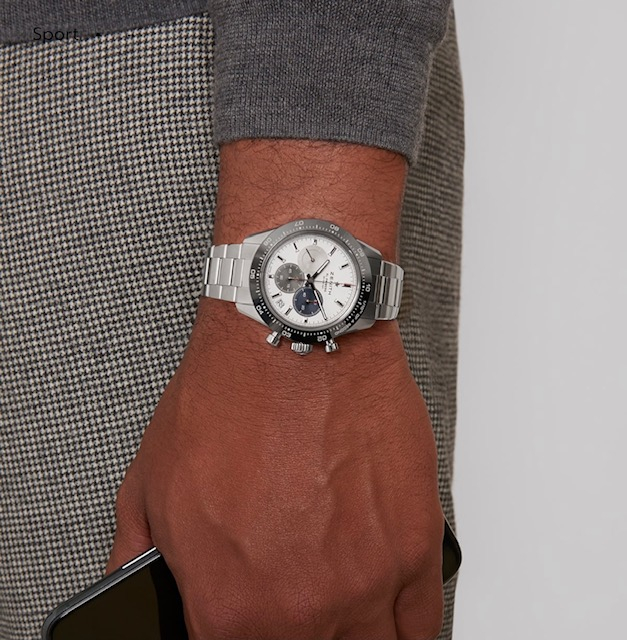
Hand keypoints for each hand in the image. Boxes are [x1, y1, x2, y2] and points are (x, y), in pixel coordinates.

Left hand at [106, 297, 444, 639]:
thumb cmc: (230, 398)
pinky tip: (383, 615)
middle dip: (295, 637)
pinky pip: (421, 625)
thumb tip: (134, 592)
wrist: (297, 341)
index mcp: (229, 605)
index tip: (252, 628)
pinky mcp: (414, 545)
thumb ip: (138, 560)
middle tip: (294, 615)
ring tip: (338, 620)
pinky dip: (401, 629)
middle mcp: (301, 607)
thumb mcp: (150, 483)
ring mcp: (366, 581)